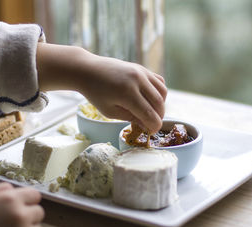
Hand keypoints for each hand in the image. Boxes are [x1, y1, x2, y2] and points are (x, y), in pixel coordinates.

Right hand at [0, 182, 43, 226]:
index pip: (36, 195)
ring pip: (37, 226)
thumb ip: (3, 188)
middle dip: (30, 213)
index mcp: (11, 199)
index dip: (29, 199)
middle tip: (15, 218)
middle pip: (39, 211)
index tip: (23, 203)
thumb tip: (15, 188)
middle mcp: (20, 215)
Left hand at [37, 43, 167, 133]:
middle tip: (151, 124)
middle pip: (158, 103)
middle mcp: (137, 80)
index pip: (149, 114)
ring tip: (151, 112)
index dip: (154, 126)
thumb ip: (130, 118)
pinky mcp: (142, 68)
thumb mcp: (110, 111)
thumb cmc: (96, 93)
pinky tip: (150, 99)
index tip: (152, 132)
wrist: (89, 70)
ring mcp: (141, 72)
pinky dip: (159, 92)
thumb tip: (147, 125)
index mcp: (127, 93)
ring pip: (162, 92)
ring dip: (161, 105)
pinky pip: (159, 82)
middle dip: (159, 117)